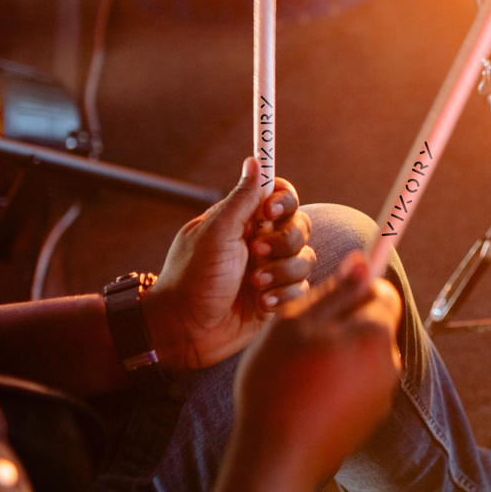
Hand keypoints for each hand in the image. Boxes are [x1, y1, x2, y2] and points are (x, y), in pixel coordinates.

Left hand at [144, 157, 316, 371]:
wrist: (185, 331)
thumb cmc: (192, 278)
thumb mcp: (215, 233)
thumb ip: (241, 199)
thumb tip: (255, 160)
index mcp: (244, 221)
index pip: (280, 196)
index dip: (283, 200)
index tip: (270, 211)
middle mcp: (261, 242)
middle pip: (300, 226)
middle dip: (283, 242)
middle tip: (255, 255)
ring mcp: (271, 270)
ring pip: (305, 258)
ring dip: (282, 272)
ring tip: (254, 286)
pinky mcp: (277, 297)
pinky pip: (301, 288)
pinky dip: (283, 296)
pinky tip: (261, 304)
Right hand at [209, 253, 402, 491]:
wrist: (277, 457)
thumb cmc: (279, 383)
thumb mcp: (297, 323)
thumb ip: (335, 291)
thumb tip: (363, 261)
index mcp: (376, 334)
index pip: (383, 292)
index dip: (357, 288)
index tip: (330, 296)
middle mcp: (390, 364)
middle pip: (373, 325)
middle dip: (344, 323)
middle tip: (302, 336)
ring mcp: (381, 396)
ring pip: (363, 356)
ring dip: (338, 354)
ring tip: (299, 369)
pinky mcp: (368, 420)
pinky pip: (356, 385)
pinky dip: (336, 383)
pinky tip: (305, 395)